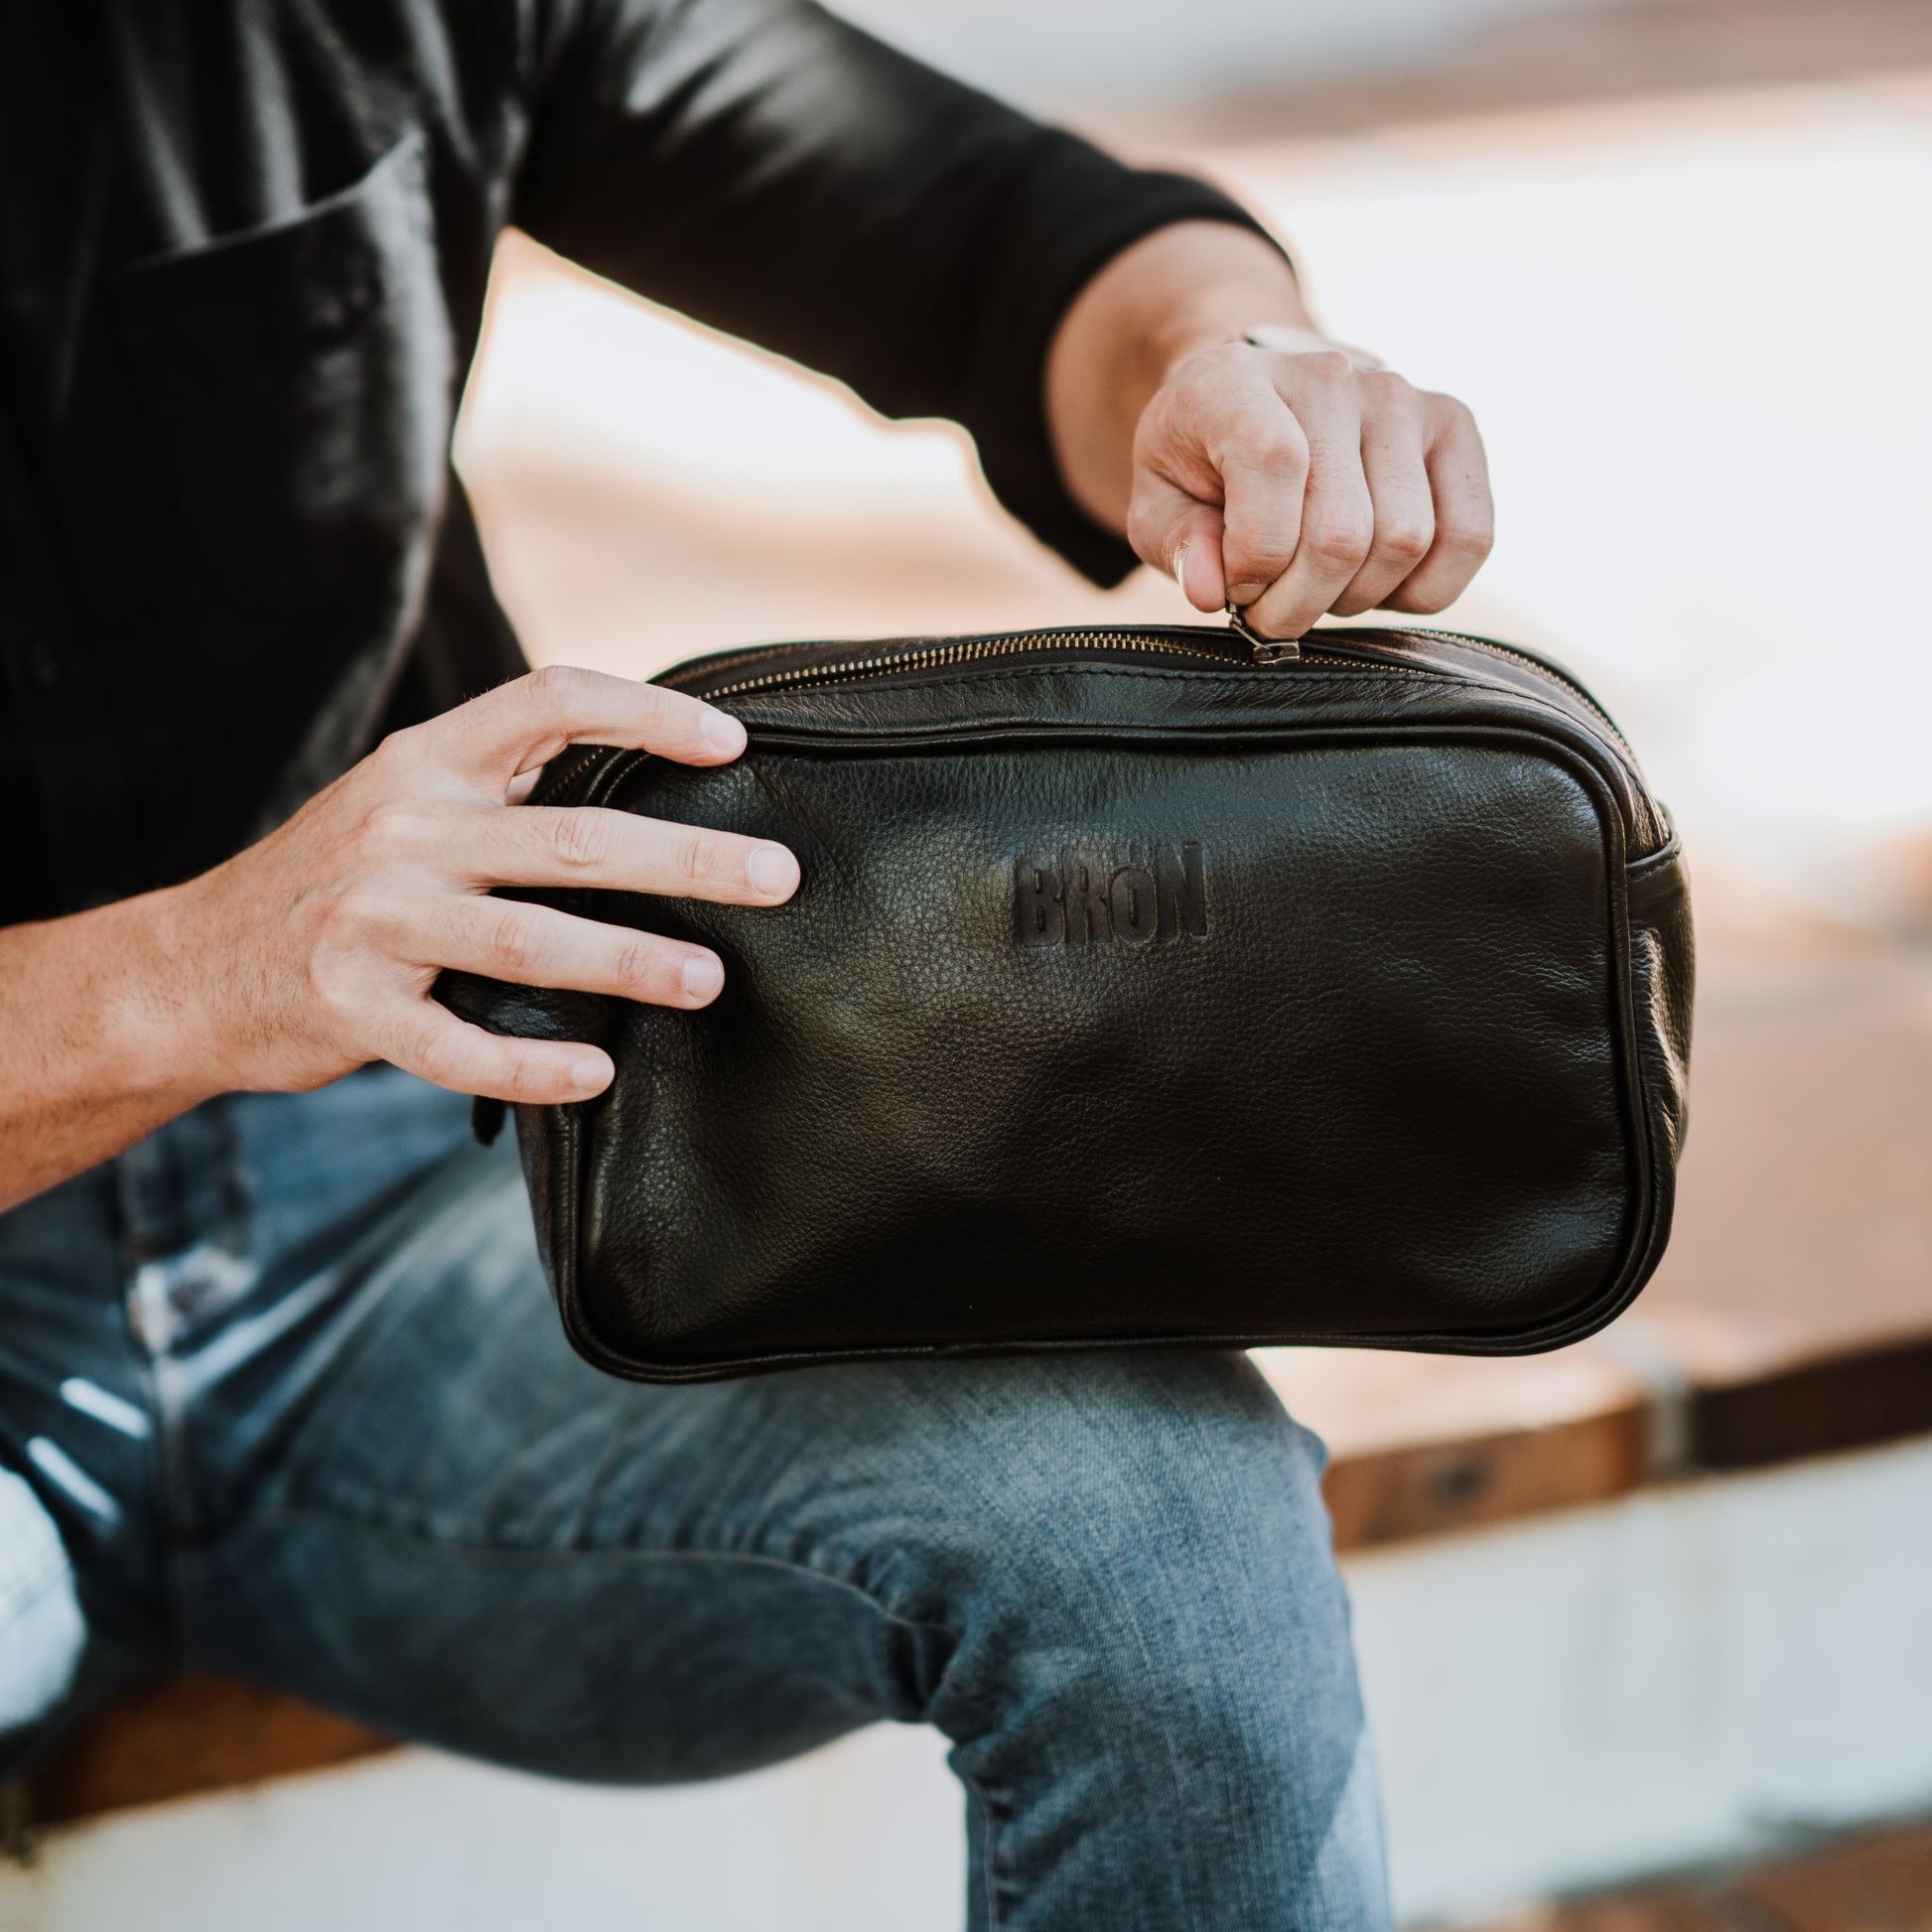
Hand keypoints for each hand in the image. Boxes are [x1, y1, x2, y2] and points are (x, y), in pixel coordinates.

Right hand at [156, 666, 797, 1105]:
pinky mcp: (351, 1008)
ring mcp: (374, 921)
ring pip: (526, 942)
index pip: (550, 701)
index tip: (732, 744)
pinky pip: (456, 1048)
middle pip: (571, 839)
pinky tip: (598, 1074)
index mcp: (428, 762)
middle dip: (687, 860)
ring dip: (630, 963)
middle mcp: (404, 828)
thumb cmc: (336, 880)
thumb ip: (506, 786)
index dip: (647, 714)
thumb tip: (648, 779)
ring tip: (710, 981)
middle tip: (778, 877)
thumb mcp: (406, 801)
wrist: (188, 969)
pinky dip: (532, 1066)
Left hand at [1131, 338, 1494, 640]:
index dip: (1257, 556)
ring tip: (1318, 584)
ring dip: (1356, 597)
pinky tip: (1375, 581)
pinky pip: (1470, 537)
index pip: (1275, 466)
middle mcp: (1331, 377)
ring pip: (1405, 542)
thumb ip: (1175, 544)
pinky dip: (1423, 589)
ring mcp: (1402, 398)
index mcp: (1238, 383)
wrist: (1258, 400)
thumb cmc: (1204, 462)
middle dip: (1300, 602)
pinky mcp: (1453, 428)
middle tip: (1273, 606)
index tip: (1235, 584)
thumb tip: (1212, 590)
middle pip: (1343, 533)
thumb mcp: (1159, 502)